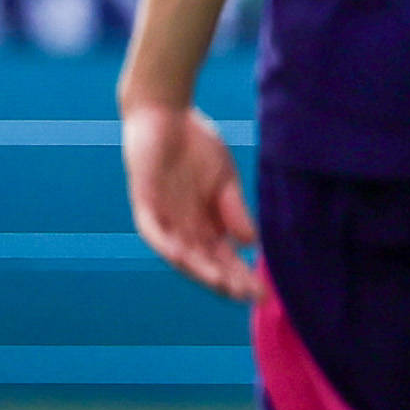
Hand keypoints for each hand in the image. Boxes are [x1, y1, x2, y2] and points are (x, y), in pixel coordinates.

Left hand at [123, 96, 259, 299]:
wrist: (165, 114)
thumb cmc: (195, 145)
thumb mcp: (225, 180)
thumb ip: (234, 210)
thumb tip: (251, 244)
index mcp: (205, 224)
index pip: (224, 258)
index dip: (242, 275)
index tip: (264, 292)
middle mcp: (184, 227)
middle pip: (205, 263)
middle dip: (226, 280)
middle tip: (248, 296)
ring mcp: (163, 218)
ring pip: (181, 254)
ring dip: (200, 270)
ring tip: (222, 284)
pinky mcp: (145, 203)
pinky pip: (153, 231)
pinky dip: (167, 244)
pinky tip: (183, 256)